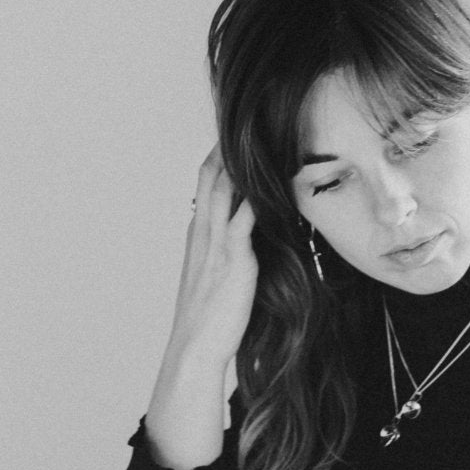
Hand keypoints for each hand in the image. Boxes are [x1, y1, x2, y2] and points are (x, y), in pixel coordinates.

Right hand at [164, 149, 258, 368]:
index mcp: (198, 237)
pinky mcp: (235, 261)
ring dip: (241, 164)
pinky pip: (246, 220)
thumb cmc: (207, 321)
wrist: (194, 349)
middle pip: (213, 177)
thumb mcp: (212, 278)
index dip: (218, 158)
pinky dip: (258, 199)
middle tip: (245, 120)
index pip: (207, 185)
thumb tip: (242, 239)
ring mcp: (218, 246)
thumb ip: (225, 254)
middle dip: (227, 148)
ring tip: (259, 136)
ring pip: (227, 191)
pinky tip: (274, 183)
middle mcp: (204, 234)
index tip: (233, 136)